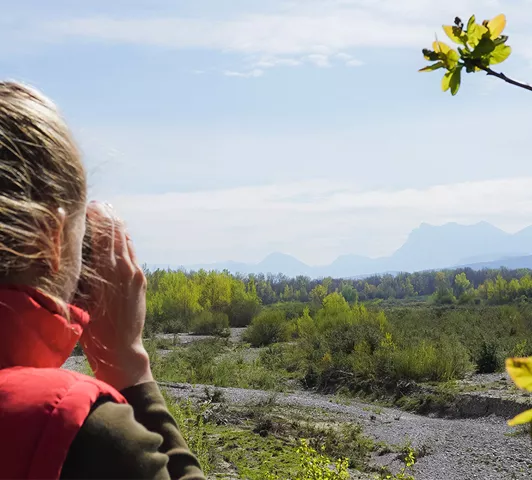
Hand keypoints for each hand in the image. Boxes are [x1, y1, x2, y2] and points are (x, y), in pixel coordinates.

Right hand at [80, 202, 153, 390]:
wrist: (122, 346)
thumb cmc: (95, 327)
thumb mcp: (81, 298)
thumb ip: (81, 274)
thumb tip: (76, 254)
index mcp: (108, 270)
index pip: (103, 235)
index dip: (98, 218)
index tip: (91, 206)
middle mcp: (125, 268)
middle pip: (117, 234)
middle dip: (109, 217)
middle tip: (100, 205)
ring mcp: (135, 273)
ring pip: (127, 242)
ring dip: (118, 228)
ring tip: (111, 214)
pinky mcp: (141, 279)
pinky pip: (133, 254)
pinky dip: (125, 243)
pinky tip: (120, 237)